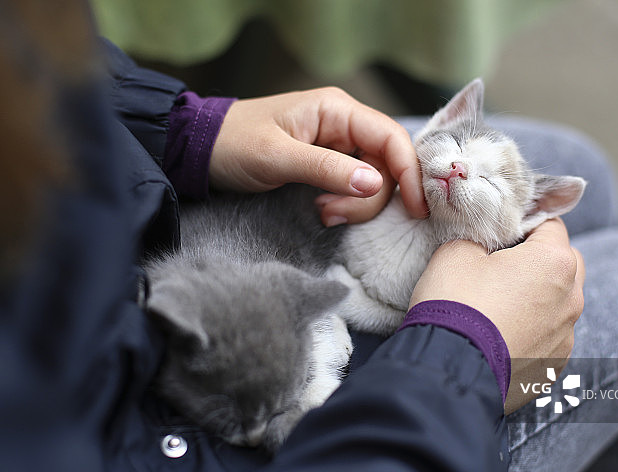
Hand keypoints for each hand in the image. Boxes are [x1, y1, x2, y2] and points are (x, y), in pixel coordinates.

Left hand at [209, 88, 425, 224]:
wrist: (202, 151)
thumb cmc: (234, 144)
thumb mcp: (278, 158)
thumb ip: (326, 169)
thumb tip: (374, 184)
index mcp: (336, 110)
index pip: (391, 137)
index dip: (410, 172)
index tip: (416, 208)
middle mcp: (344, 125)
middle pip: (387, 164)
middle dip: (369, 197)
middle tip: (332, 215)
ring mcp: (337, 146)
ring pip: (373, 180)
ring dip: (355, 205)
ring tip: (320, 212)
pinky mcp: (328, 165)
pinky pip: (354, 187)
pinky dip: (345, 205)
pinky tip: (321, 210)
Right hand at [409, 218, 584, 413]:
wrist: (449, 370)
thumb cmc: (456, 305)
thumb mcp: (455, 252)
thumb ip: (478, 236)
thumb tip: (484, 240)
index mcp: (554, 262)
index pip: (549, 224)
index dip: (521, 225)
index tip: (498, 234)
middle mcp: (571, 298)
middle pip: (565, 262)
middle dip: (539, 258)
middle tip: (501, 267)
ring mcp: (566, 336)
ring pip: (560, 302)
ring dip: (537, 297)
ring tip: (498, 305)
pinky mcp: (555, 364)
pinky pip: (550, 336)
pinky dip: (532, 330)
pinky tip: (501, 334)